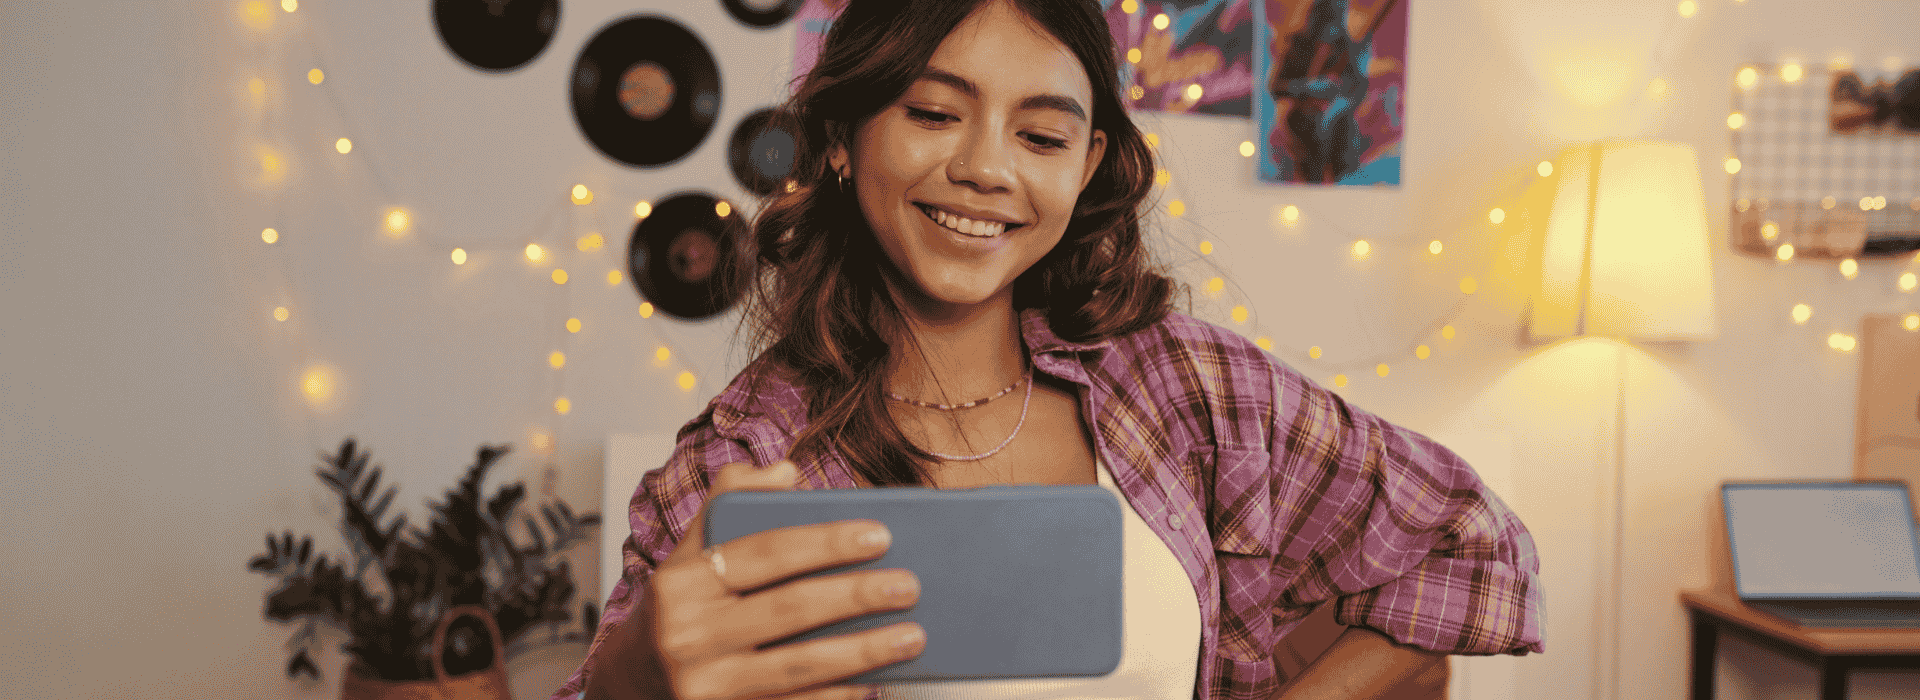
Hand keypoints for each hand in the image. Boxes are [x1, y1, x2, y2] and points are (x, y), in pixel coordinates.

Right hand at [645, 460, 924, 699]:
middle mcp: (687, 635)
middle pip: (789, 609)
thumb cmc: (683, 607)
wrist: (636, 679)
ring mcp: (705, 686)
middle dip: (856, 596)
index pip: (765, 552)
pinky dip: (838, 697)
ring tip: (911, 635)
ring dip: (863, 652)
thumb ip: (733, 498)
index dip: (825, 542)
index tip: (880, 534)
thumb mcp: (690, 548)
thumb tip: (787, 472)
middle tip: (909, 585)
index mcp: (682, 581)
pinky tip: (875, 682)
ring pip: (799, 666)